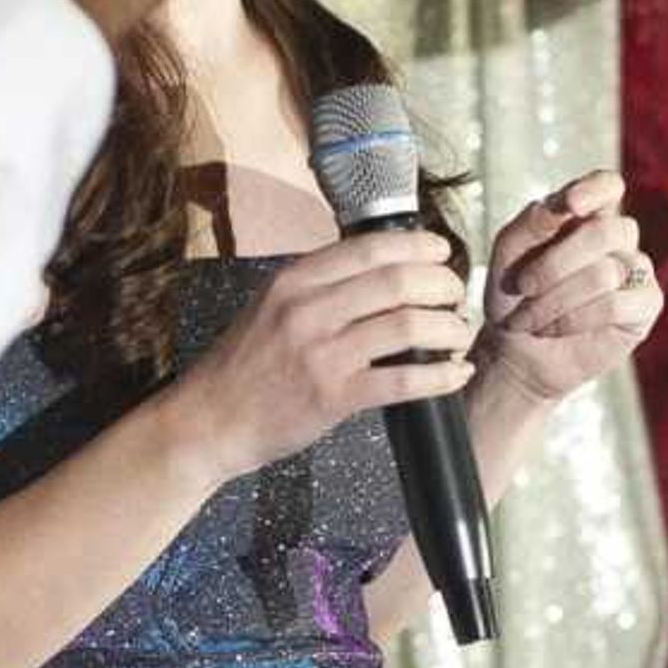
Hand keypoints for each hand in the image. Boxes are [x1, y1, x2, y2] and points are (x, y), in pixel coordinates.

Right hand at [160, 229, 472, 481]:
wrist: (207, 421)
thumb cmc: (245, 366)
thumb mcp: (272, 306)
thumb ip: (320, 286)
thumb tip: (383, 268)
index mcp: (295, 279)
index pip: (370, 247)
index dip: (418, 246)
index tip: (442, 253)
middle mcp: (308, 309)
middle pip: (398, 280)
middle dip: (442, 284)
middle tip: (457, 296)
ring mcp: (321, 353)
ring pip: (408, 325)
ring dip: (448, 327)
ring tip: (459, 333)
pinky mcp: (333, 396)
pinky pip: (403, 380)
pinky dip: (440, 376)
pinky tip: (456, 374)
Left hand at [473, 169, 660, 406]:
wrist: (516, 350)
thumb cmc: (513, 296)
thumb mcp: (508, 253)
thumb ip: (531, 222)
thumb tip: (563, 205)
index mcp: (585, 214)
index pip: (607, 185)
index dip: (595, 190)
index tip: (570, 205)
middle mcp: (616, 237)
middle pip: (605, 231)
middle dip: (554, 265)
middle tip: (522, 287)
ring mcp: (635, 269)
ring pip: (605, 273)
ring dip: (556, 299)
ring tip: (529, 318)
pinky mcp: (645, 305)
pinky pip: (616, 304)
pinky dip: (575, 319)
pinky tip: (555, 328)